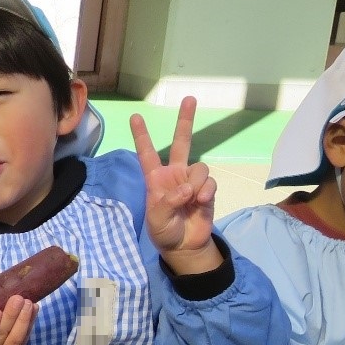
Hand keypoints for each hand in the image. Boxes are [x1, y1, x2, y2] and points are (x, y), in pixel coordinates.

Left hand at [132, 96, 221, 273]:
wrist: (184, 245)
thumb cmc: (164, 231)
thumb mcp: (157, 220)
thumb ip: (168, 202)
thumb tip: (186, 188)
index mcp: (156, 179)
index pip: (147, 153)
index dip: (142, 136)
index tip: (135, 116)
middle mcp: (174, 174)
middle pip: (182, 142)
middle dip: (185, 121)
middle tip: (189, 98)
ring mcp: (192, 180)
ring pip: (200, 167)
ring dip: (197, 182)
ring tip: (192, 200)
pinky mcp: (207, 189)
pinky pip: (210, 182)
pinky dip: (207, 191)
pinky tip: (202, 203)